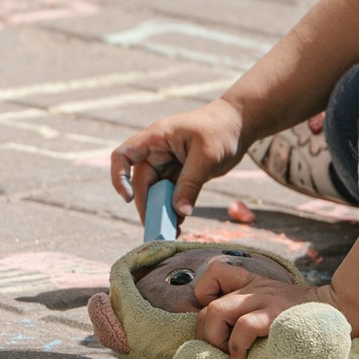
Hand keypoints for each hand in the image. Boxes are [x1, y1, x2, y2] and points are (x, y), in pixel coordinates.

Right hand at [109, 101, 244, 224]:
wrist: (239, 125)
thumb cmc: (221, 131)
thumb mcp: (207, 157)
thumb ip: (191, 183)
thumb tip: (179, 212)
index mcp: (155, 138)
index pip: (123, 156)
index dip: (119, 178)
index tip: (128, 199)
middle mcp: (156, 152)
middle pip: (141, 182)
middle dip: (147, 206)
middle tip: (158, 230)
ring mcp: (167, 163)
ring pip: (156, 192)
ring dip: (161, 211)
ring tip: (171, 232)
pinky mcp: (179, 174)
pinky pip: (171, 194)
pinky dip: (174, 209)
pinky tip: (180, 224)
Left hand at [186, 261, 333, 358]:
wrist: (341, 311)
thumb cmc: (303, 316)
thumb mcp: (274, 304)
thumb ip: (252, 312)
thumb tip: (227, 340)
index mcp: (252, 283)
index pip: (214, 273)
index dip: (204, 296)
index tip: (215, 321)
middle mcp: (254, 289)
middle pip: (208, 305)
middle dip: (206, 333)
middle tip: (220, 351)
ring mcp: (264, 301)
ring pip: (217, 313)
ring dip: (216, 340)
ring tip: (230, 357)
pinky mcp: (276, 316)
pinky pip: (244, 327)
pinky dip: (236, 347)